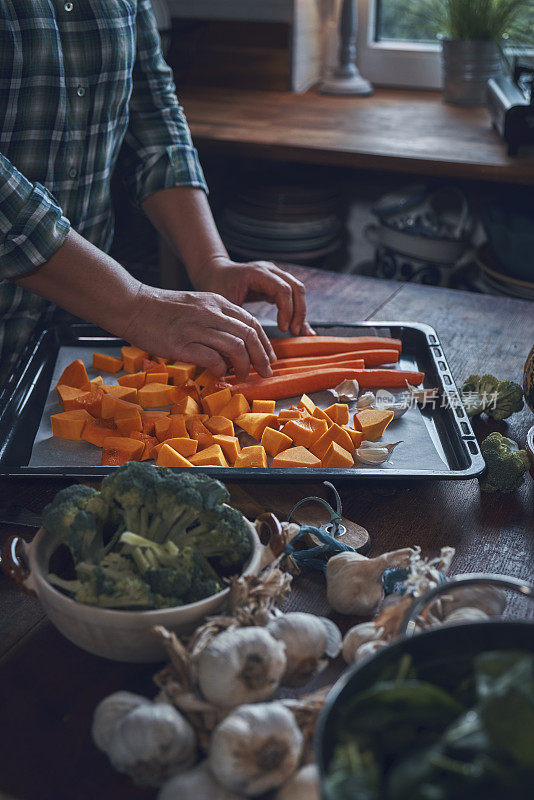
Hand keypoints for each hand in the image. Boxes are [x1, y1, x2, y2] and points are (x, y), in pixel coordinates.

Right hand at [122, 285, 274, 379]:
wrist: (131, 304)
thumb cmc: (161, 309)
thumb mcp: (196, 304)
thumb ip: (216, 319)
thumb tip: (233, 345)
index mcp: (216, 302)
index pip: (251, 323)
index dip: (264, 343)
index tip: (269, 359)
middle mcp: (210, 313)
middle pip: (248, 336)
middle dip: (262, 358)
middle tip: (265, 373)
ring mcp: (196, 328)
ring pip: (235, 347)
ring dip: (244, 366)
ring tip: (243, 376)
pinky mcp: (181, 343)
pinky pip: (212, 358)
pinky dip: (221, 369)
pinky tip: (220, 374)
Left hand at [194, 257, 313, 335]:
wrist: (214, 272)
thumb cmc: (215, 286)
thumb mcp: (223, 303)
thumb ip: (237, 318)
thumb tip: (249, 343)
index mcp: (256, 273)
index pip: (282, 289)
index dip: (286, 310)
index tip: (283, 329)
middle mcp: (269, 270)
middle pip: (296, 288)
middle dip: (298, 312)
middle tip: (294, 332)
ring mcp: (275, 274)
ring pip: (298, 290)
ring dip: (300, 312)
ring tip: (299, 333)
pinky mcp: (276, 282)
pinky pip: (293, 295)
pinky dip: (297, 312)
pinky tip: (301, 328)